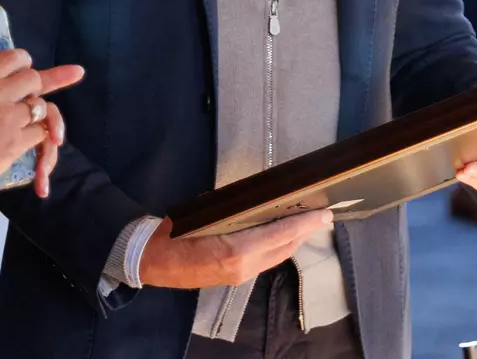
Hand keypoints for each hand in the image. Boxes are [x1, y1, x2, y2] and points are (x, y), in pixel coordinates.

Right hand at [0, 49, 83, 202]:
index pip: (14, 57)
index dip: (22, 62)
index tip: (20, 70)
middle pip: (34, 79)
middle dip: (33, 86)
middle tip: (24, 97)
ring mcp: (10, 119)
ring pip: (41, 106)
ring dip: (34, 113)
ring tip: (23, 121)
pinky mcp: (16, 143)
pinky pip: (40, 132)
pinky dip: (35, 135)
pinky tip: (24, 139)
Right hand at [138, 210, 332, 288]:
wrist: (152, 262)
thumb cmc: (174, 233)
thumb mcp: (203, 213)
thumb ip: (231, 209)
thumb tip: (255, 197)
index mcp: (236, 250)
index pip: (281, 234)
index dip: (305, 224)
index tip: (324, 215)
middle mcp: (244, 266)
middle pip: (284, 248)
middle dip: (304, 232)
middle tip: (321, 215)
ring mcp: (240, 276)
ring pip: (277, 256)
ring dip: (292, 240)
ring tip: (305, 223)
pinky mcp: (235, 278)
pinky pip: (265, 261)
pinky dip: (277, 247)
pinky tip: (281, 235)